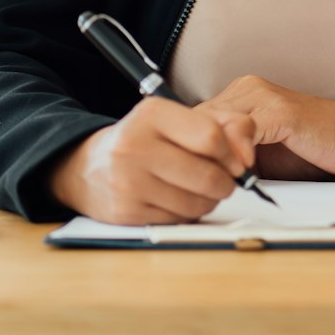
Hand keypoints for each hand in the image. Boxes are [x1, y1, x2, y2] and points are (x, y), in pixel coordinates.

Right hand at [47, 99, 257, 224]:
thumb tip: (248, 154)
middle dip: (226, 183)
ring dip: (209, 201)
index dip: (234, 154)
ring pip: (197, 203)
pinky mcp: (126, 212)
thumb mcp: (175, 119)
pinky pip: (178, 221)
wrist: (87, 168)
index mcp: (151, 114)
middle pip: (208, 176)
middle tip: (225, 181)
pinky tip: (178, 200)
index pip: (211, 137)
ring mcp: (128, 181)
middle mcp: (135, 145)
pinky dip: (187, 214)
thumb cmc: (142, 141)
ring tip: (200, 190)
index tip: (238, 161)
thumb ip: (222, 124)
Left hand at [198, 75, 334, 178]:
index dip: (189, 151)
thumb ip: (230, 157)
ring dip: (215, 156)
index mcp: (239, 97)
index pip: (193, 121)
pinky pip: (244, 127)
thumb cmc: (313, 151)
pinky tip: (246, 168)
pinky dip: (238, 150)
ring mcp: (264, 96)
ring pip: (216, 123)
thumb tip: (196, 176)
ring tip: (225, 179)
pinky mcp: (281, 110)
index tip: (194, 179)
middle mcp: (247, 89)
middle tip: (206, 183)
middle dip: (198, 154)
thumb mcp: (260, 157)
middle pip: (199, 121)